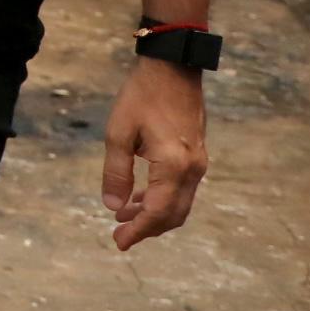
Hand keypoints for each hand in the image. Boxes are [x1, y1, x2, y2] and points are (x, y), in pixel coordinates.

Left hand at [101, 59, 207, 249]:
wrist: (173, 68)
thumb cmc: (142, 96)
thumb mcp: (119, 132)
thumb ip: (116, 172)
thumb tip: (111, 205)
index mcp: (173, 166)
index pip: (158, 212)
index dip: (138, 230)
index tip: (119, 242)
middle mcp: (192, 170)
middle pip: (173, 214)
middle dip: (147, 228)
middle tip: (119, 235)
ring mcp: (197, 164)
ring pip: (179, 203)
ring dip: (154, 214)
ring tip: (123, 216)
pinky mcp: (195, 156)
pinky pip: (181, 189)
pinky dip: (161, 198)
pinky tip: (139, 197)